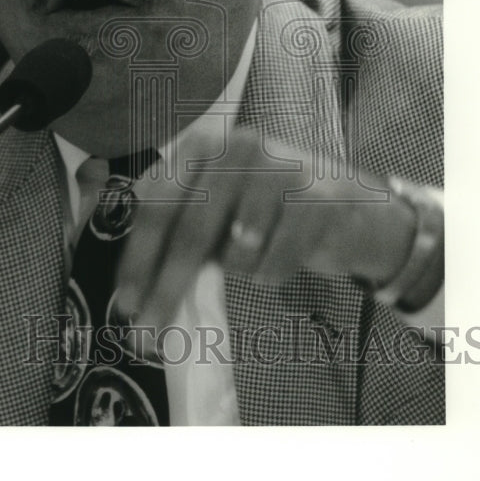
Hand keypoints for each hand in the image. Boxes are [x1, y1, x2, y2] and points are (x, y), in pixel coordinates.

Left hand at [115, 123, 417, 328]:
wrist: (354, 207)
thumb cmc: (270, 210)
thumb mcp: (218, 206)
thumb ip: (177, 226)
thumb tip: (132, 290)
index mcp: (204, 144)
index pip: (157, 207)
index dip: (139, 259)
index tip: (124, 306)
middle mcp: (239, 146)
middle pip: (189, 233)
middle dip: (166, 289)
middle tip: (147, 335)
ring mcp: (280, 169)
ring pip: (235, 253)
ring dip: (240, 268)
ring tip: (256, 251)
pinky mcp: (318, 199)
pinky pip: (274, 263)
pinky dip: (272, 271)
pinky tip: (285, 252)